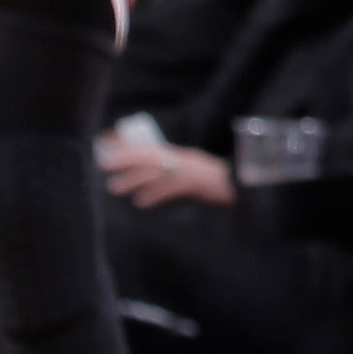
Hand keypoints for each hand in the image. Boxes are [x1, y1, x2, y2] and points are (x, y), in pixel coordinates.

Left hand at [100, 136, 233, 208]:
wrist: (249, 187)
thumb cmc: (223, 186)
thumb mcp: (197, 180)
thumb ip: (175, 182)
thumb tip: (148, 192)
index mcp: (184, 157)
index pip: (152, 151)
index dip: (130, 152)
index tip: (108, 155)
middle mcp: (186, 160)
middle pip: (151, 157)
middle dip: (126, 160)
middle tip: (103, 165)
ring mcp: (193, 170)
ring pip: (158, 172)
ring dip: (134, 179)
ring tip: (114, 187)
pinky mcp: (199, 183)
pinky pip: (174, 187)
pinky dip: (156, 194)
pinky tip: (141, 202)